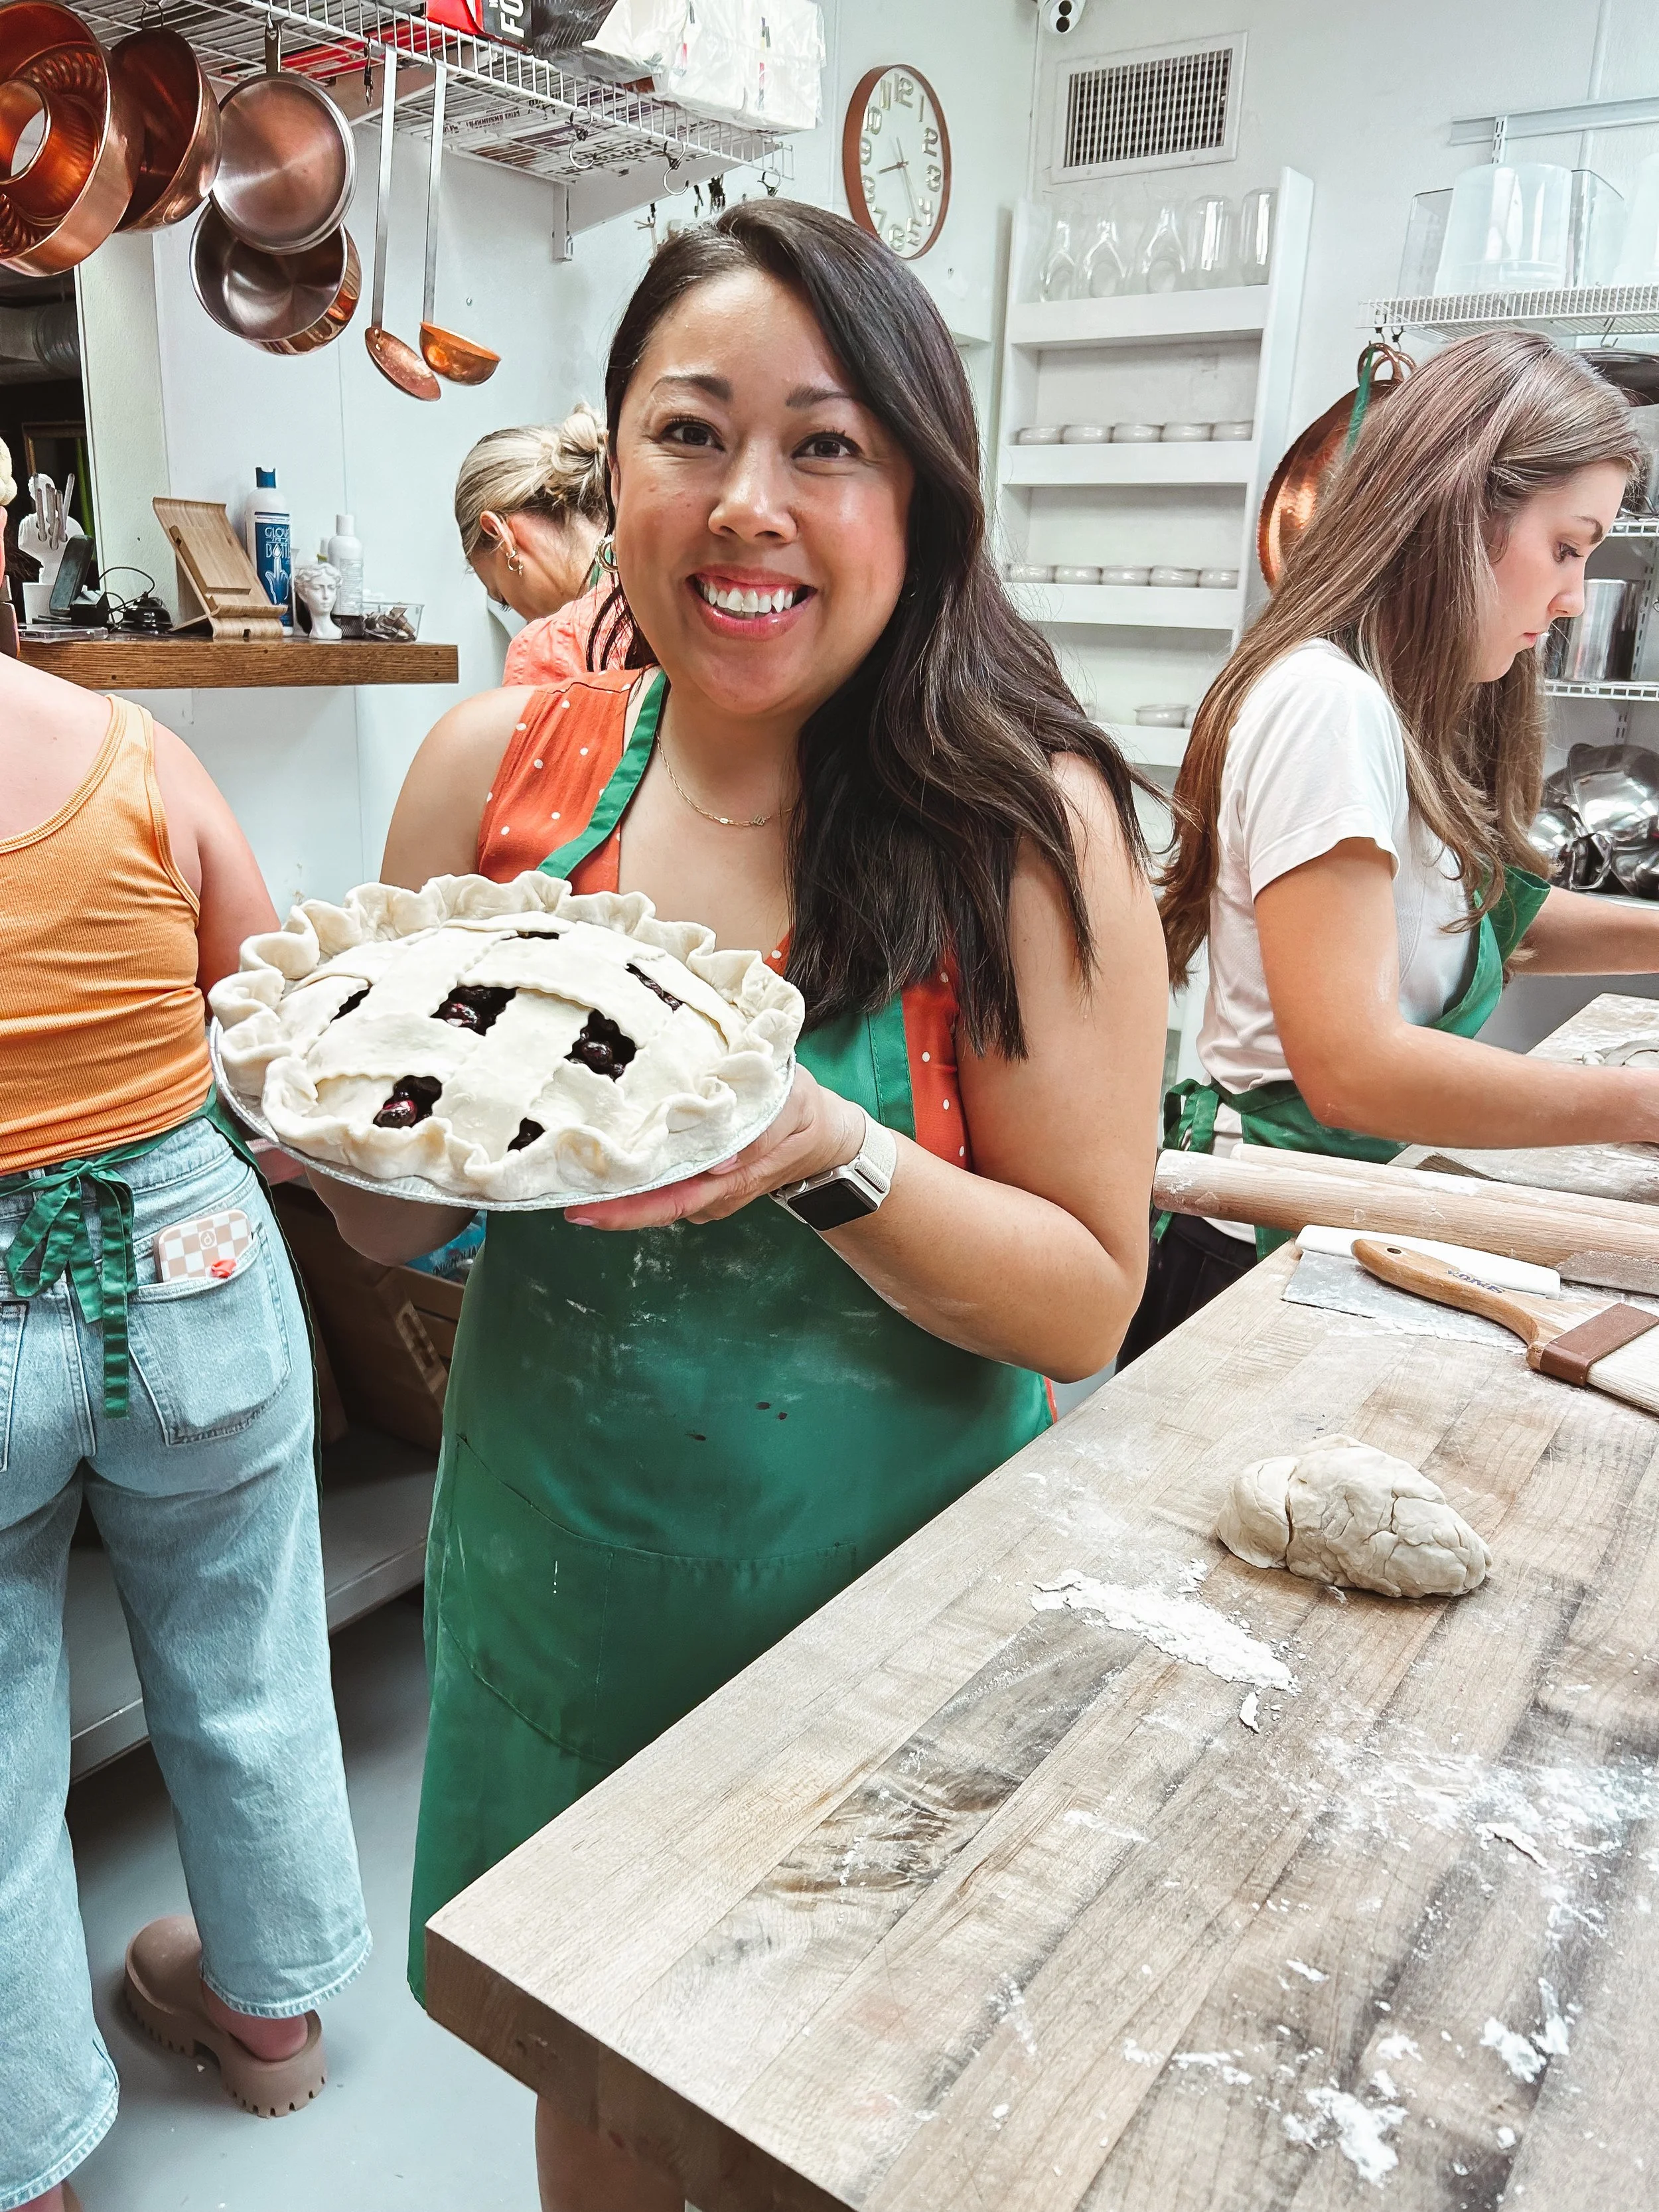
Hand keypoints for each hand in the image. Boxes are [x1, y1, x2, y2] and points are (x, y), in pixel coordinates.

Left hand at [565, 1065, 866, 1230]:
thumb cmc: (803, 1116)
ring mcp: (700, 1185)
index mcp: (727, 1179)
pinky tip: (603, 1150)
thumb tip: (716, 1162)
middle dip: (602, 1201)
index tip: (581, 1209)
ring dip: (612, 1184)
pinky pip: (659, 1178)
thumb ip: (760, 1134)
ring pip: (651, 1193)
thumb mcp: (793, 1111)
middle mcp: (706, 1191)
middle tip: (550, 1183)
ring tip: (564, 1163)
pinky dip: (633, 1167)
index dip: (625, 1211)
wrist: (823, 1136)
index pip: (669, 1202)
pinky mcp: (696, 1172)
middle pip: (648, 1204)